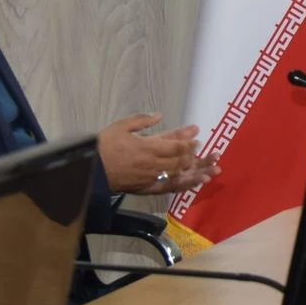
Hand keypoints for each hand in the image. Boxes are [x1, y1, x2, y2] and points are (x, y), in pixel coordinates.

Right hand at [98, 113, 214, 196]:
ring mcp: (151, 178)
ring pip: (179, 176)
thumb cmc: (104, 146)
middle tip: (215, 155)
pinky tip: (194, 183)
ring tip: (214, 171)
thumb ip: (141, 121)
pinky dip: (183, 185)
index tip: (198, 140)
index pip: (175, 147)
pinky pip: (168, 188)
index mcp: (147, 147)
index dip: (188, 144)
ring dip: (198, 173)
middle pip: (181, 161)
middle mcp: (153, 164)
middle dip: (200, 158)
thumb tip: (159, 115)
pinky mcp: (146, 188)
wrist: (90, 170)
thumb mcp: (121, 126)